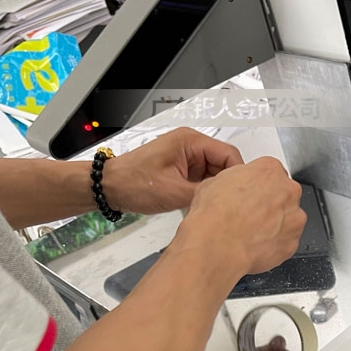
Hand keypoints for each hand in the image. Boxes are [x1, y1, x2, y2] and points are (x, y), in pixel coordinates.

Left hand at [102, 127, 244, 214]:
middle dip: (227, 186)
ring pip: (216, 176)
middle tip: (228, 206)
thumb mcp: (174, 192)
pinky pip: (204, 182)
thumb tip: (229, 201)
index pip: (230, 155)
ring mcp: (187, 159)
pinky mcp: (183, 171)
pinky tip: (202, 206)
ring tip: (214, 208)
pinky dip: (206, 195)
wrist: (109, 188)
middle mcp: (191, 147)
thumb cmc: (133, 183)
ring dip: (216, 192)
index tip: (240, 197)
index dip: (238, 176)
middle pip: (225, 165)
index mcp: (190, 142)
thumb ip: (205, 194)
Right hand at [181, 157, 306, 276]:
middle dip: (270, 204)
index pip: (272, 173)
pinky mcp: (292, 243)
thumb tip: (233, 187)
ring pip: (288, 220)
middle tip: (251, 214)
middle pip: (284, 195)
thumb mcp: (217, 180)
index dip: (259, 186)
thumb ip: (238, 180)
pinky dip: (275, 244)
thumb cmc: (216, 214)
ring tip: (252, 231)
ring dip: (275, 224)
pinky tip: (257, 244)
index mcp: (271, 170)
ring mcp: (294, 219)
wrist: (218, 244)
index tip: (252, 193)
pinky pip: (286, 242)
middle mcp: (288, 192)